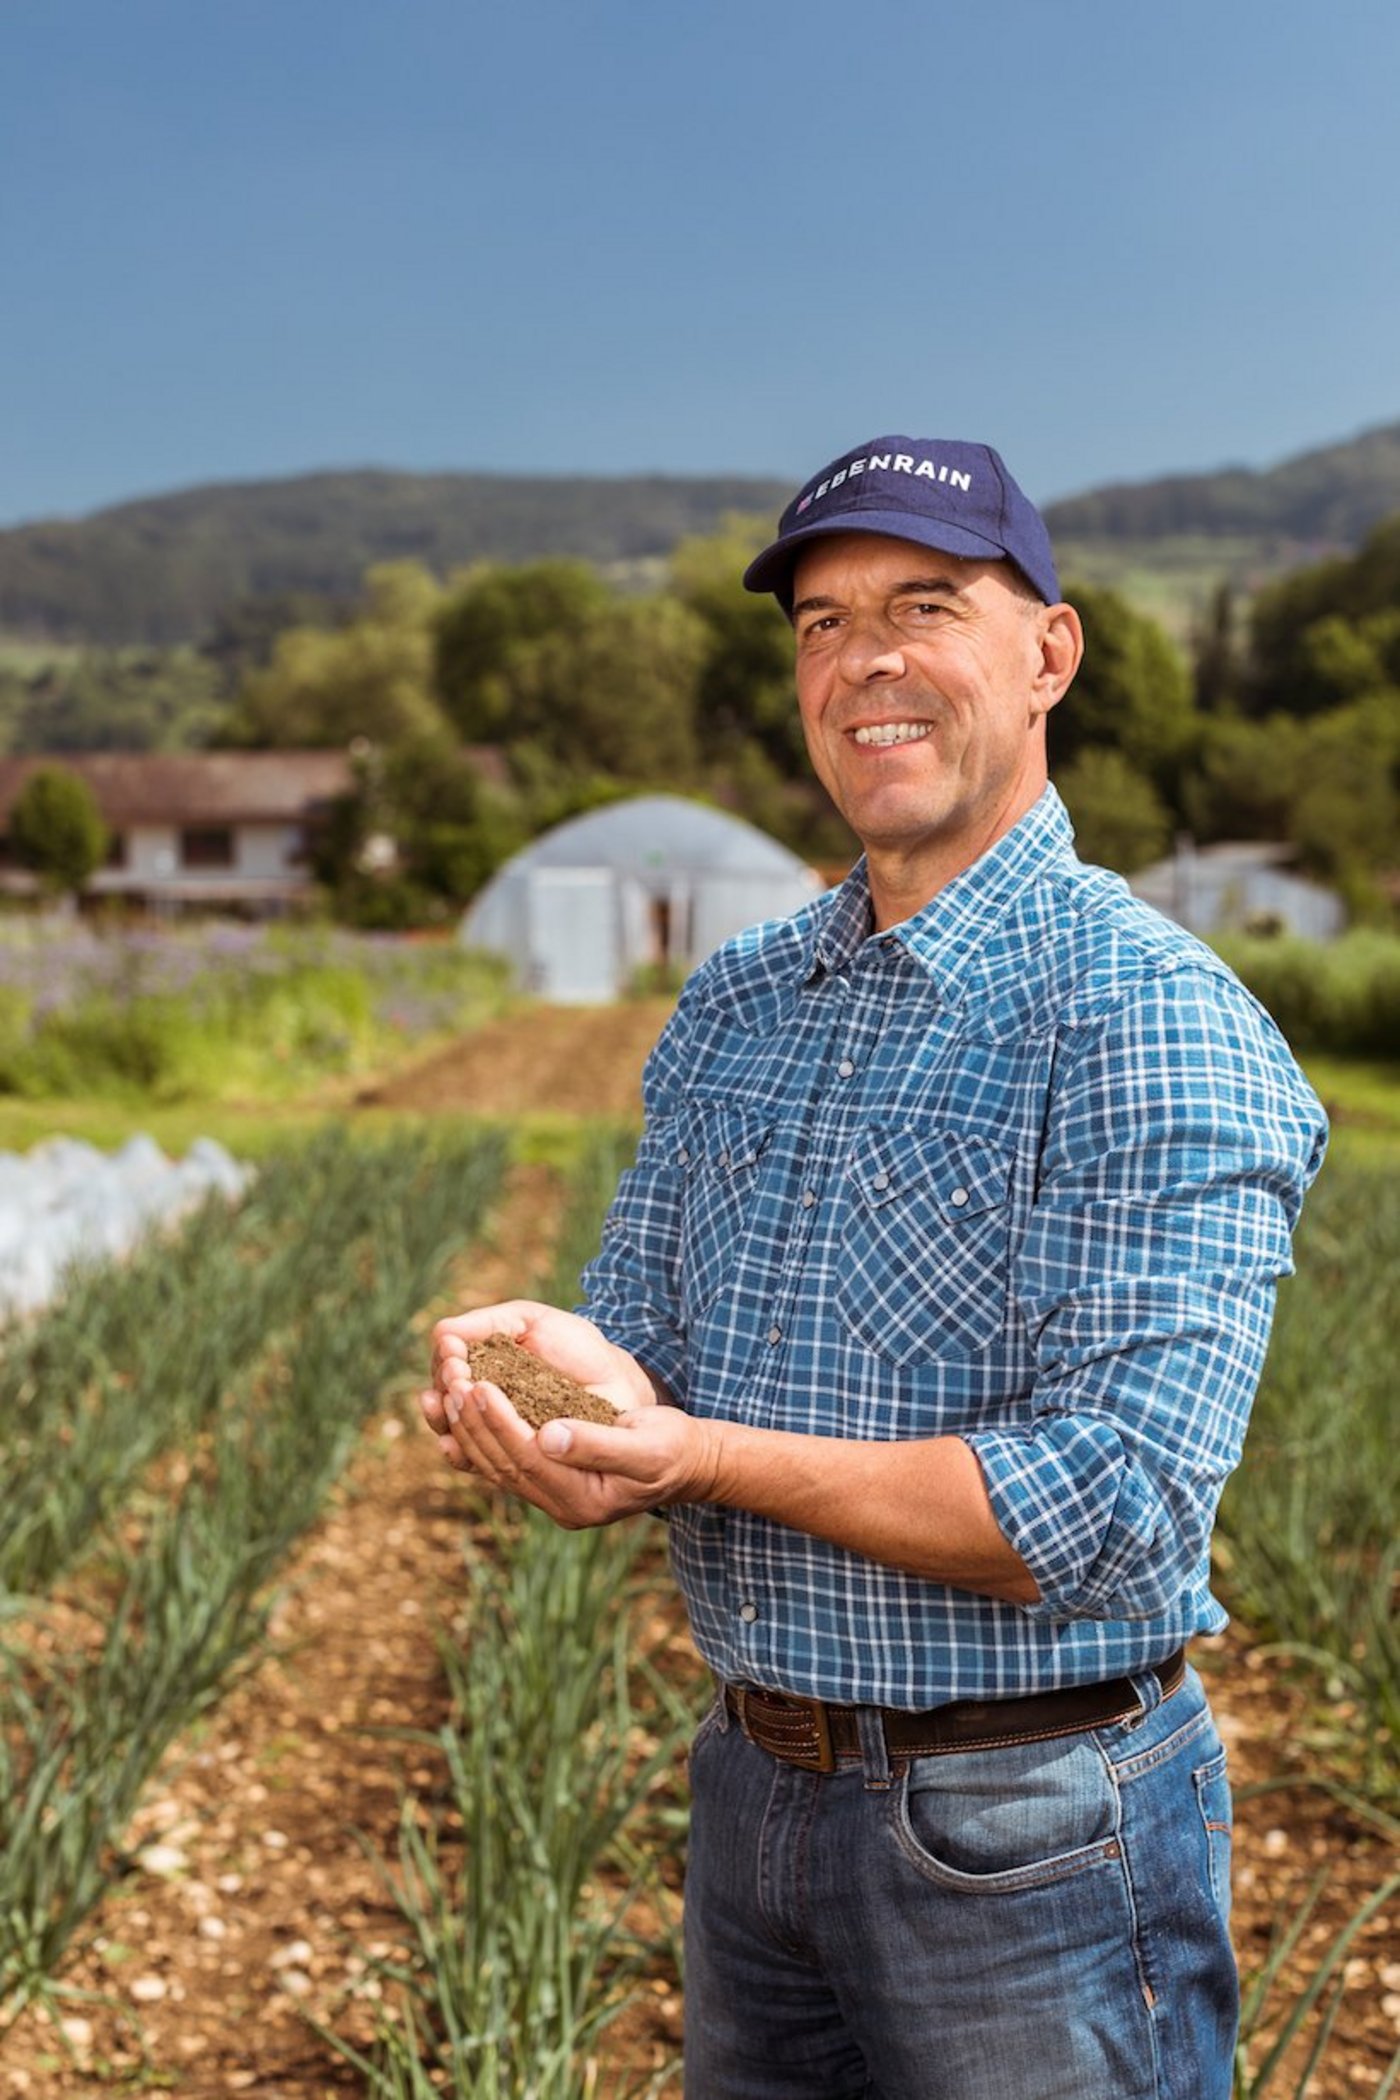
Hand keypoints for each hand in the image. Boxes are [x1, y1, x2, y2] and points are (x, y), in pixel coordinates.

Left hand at [421, 1300, 717, 1528]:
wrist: (686, 1465)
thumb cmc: (672, 1448)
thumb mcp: (646, 1443)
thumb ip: (597, 1443)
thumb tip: (548, 1435)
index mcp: (585, 1499)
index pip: (531, 1459)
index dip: (502, 1423)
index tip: (480, 1386)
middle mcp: (563, 1507)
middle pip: (506, 1465)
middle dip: (476, 1424)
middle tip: (453, 1383)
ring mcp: (554, 1500)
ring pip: (498, 1468)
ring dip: (469, 1431)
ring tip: (448, 1392)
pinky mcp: (550, 1485)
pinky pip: (504, 1467)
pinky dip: (477, 1444)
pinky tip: (454, 1422)